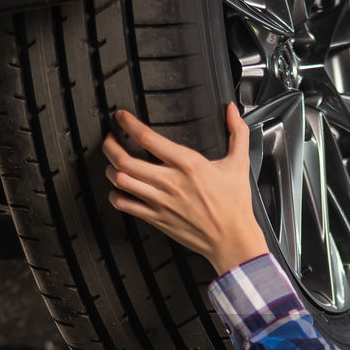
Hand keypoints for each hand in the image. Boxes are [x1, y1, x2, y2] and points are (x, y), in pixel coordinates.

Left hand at [102, 104, 269, 275]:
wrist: (232, 239)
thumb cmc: (235, 205)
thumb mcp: (240, 164)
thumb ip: (237, 133)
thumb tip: (232, 110)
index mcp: (189, 165)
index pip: (148, 139)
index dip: (129, 124)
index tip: (122, 118)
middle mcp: (171, 182)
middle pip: (125, 160)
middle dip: (111, 146)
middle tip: (109, 139)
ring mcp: (161, 202)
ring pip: (121, 181)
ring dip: (110, 169)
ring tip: (111, 163)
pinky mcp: (157, 219)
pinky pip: (125, 205)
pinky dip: (115, 195)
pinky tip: (119, 190)